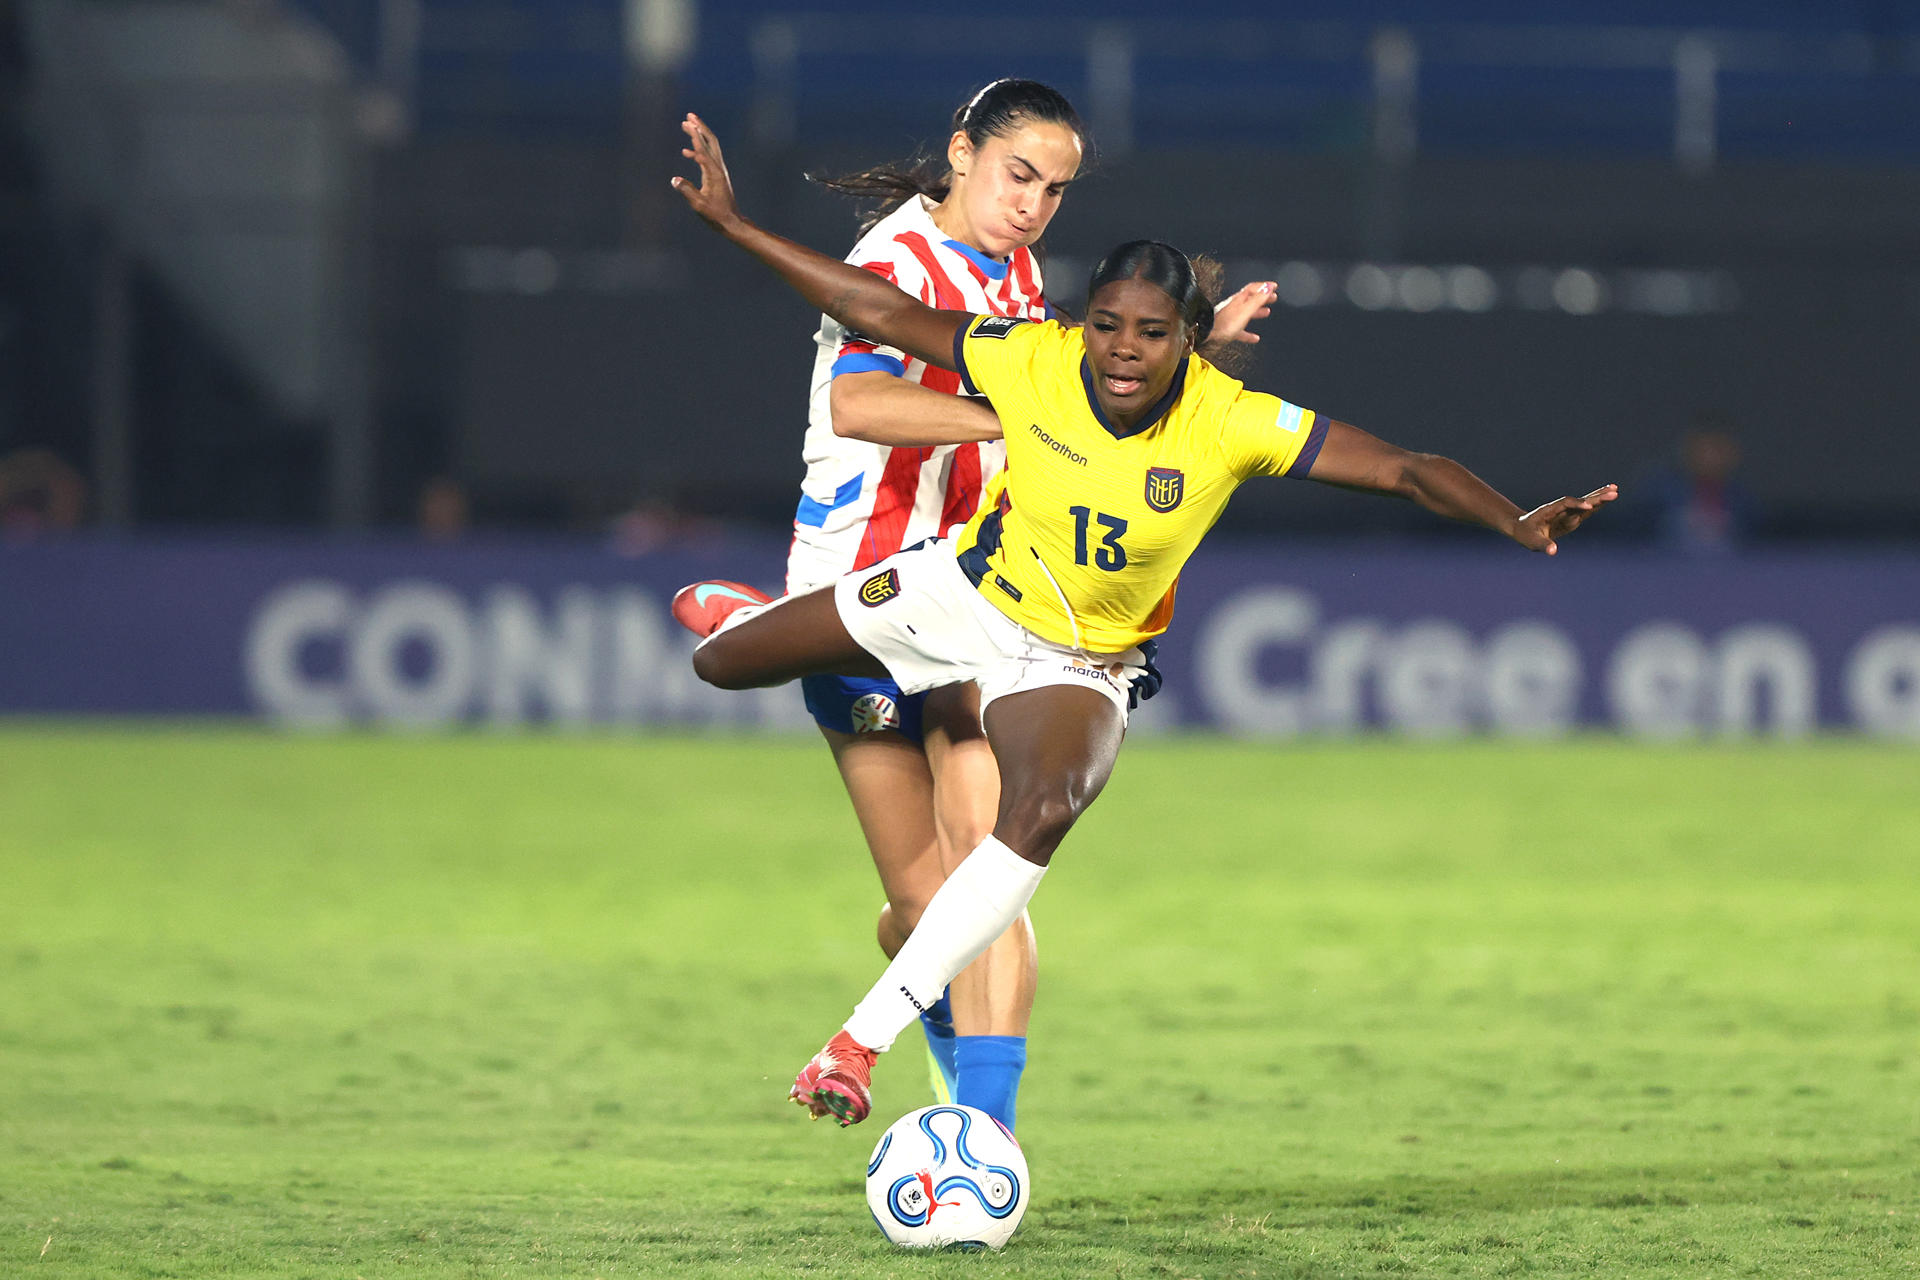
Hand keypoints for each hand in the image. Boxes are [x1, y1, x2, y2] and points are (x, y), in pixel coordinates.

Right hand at [669, 112, 743, 233]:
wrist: (731, 222)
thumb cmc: (716, 215)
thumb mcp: (699, 205)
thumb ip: (687, 191)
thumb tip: (674, 179)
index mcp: (714, 172)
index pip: (703, 149)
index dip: (695, 135)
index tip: (687, 123)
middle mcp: (718, 168)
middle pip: (710, 141)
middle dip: (700, 127)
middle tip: (689, 115)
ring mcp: (719, 170)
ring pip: (710, 147)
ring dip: (699, 135)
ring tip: (687, 125)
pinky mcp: (716, 175)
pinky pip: (707, 157)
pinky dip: (697, 151)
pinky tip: (686, 152)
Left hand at [1208, 280, 1277, 345]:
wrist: (1207, 335)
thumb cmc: (1224, 324)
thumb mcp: (1245, 310)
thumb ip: (1258, 299)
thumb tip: (1268, 287)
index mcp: (1239, 300)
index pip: (1253, 288)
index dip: (1264, 286)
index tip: (1274, 286)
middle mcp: (1234, 307)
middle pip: (1251, 299)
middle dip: (1263, 297)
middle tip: (1273, 297)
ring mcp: (1231, 318)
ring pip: (1247, 313)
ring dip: (1258, 312)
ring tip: (1266, 312)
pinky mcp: (1228, 330)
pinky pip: (1241, 330)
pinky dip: (1249, 333)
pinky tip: (1254, 338)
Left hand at [1513, 484, 1618, 554]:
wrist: (1522, 528)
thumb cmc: (1525, 534)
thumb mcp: (1532, 541)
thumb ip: (1543, 545)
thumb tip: (1553, 551)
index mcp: (1550, 511)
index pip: (1566, 504)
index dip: (1577, 504)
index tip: (1588, 506)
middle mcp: (1561, 509)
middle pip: (1580, 501)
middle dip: (1595, 497)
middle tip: (1613, 492)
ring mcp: (1568, 513)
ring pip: (1586, 503)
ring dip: (1600, 497)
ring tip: (1616, 490)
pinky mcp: (1572, 518)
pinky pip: (1587, 511)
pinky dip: (1598, 505)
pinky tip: (1609, 498)